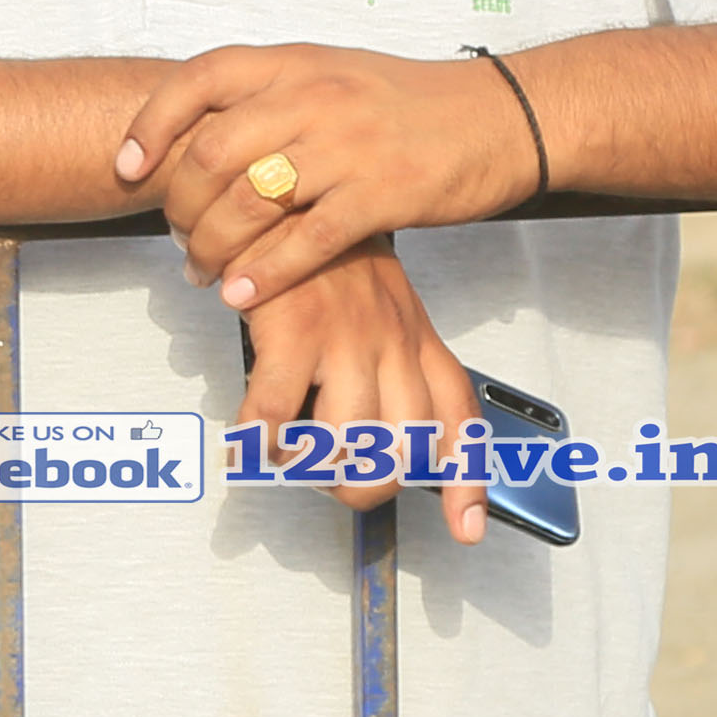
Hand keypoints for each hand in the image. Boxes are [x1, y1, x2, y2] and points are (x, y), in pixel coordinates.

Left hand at [119, 43, 544, 309]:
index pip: (200, 79)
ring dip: (213, 248)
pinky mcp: (383, 194)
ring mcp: (349, 145)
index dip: (151, 124)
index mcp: (297, 63)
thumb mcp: (333, 76)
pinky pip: (305, 242)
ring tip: (203, 272)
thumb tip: (199, 135)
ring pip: (249, 202)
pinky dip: (265, 274)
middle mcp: (315, 97)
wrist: (502, 118)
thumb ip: (271, 98)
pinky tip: (243, 295)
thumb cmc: (411, 104)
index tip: (129, 168)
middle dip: (180, 206)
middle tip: (177, 238)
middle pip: (212, 153)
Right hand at [231, 242, 489, 544]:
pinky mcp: (295, 332)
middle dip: (365, 486)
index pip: (457, 419)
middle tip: (330, 482)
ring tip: (287, 461)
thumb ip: (392, 362)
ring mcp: (347, 339)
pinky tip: (250, 443)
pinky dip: (262, 442)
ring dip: (313, 469)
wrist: (286, 190)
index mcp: (417, 340)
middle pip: (403, 448)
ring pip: (349, 442)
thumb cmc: (326, 255)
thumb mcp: (382, 305)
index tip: (466, 527)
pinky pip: (280, 413)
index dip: (466, 478)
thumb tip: (385, 426)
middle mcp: (391, 344)